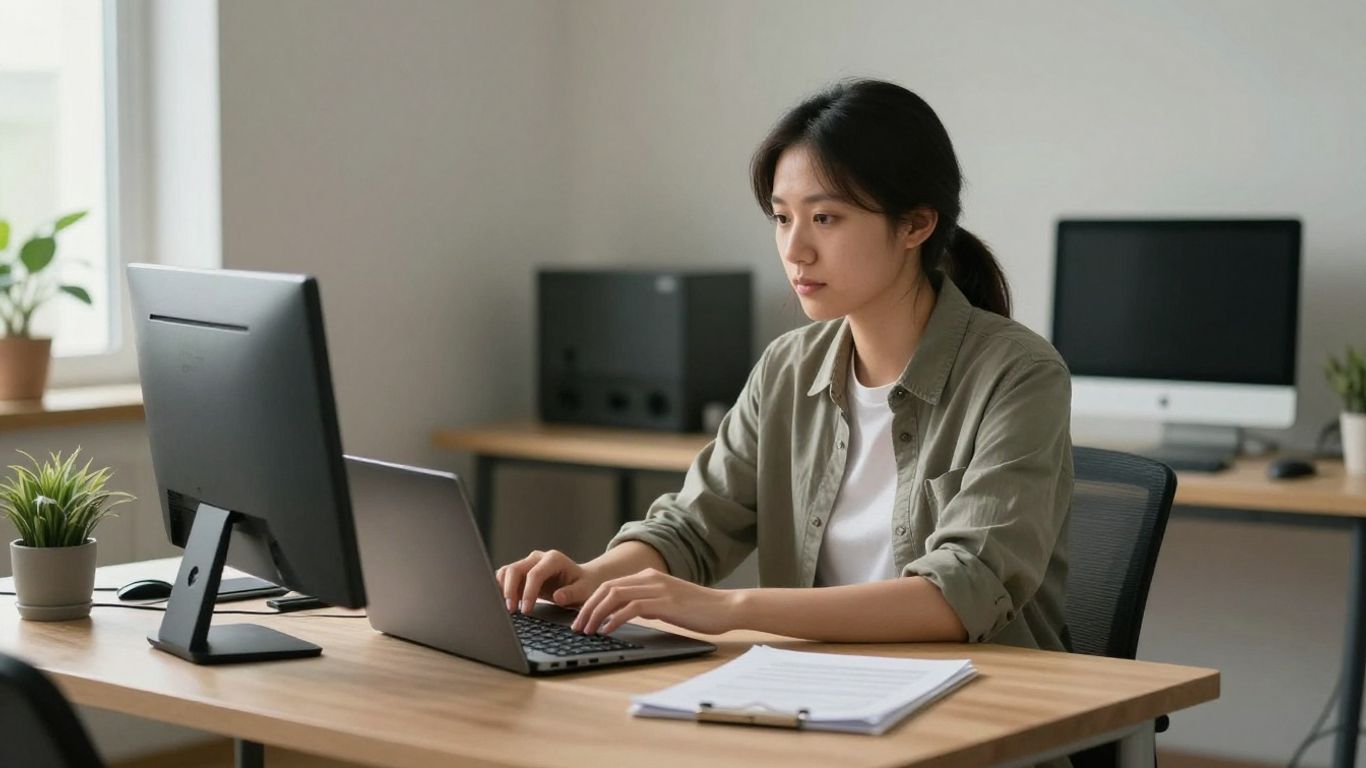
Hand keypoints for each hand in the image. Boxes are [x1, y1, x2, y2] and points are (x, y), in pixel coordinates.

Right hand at [495, 549, 602, 613]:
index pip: (535, 574)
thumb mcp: (584, 591)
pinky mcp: (521, 571)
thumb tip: (557, 597)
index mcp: (554, 559)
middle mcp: (538, 558)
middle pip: (515, 569)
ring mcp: (528, 563)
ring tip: (509, 608)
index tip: (526, 610)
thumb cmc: (584, 586)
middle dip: (510, 590)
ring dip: (503, 589)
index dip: (528, 592)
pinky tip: (506, 603)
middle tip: (511, 611)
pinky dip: (501, 588)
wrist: (582, 581)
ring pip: (506, 571)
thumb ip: (571, 593)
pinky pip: (505, 577)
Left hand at [571, 568, 739, 635]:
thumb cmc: (700, 610)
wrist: (726, 607)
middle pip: (606, 588)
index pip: (610, 585)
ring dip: (596, 614)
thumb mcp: (668, 602)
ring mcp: (657, 588)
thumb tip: (630, 613)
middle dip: (587, 607)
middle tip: (577, 626)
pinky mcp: (664, 602)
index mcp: (649, 576)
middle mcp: (650, 578)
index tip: (581, 618)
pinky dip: (614, 619)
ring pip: (614, 595)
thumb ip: (649, 603)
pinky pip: (631, 607)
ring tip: (587, 630)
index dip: (591, 601)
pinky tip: (607, 630)